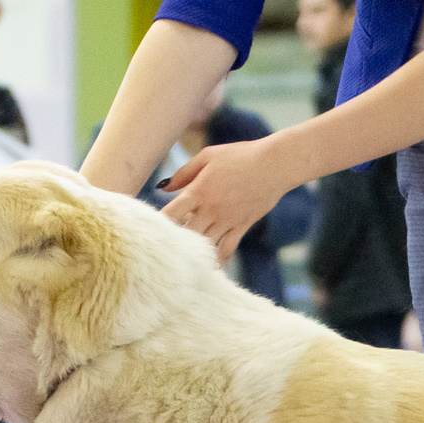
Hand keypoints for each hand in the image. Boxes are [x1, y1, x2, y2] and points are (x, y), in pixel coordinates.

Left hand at [160, 138, 290, 263]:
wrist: (275, 164)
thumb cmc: (240, 155)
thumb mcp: (209, 156)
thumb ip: (184, 173)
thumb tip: (163, 188)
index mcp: (199, 191)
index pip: (171, 213)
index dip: (158, 223)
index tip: (148, 230)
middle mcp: (211, 209)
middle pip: (185, 234)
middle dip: (173, 242)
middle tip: (163, 250)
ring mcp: (227, 220)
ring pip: (205, 245)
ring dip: (193, 253)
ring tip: (181, 262)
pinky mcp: (242, 226)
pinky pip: (227, 249)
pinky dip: (218, 260)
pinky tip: (210, 267)